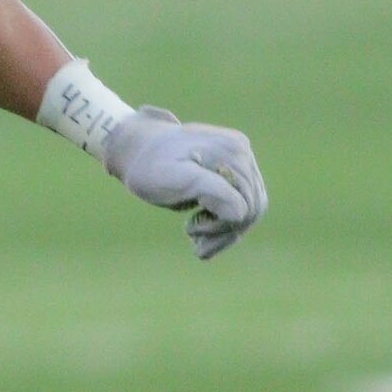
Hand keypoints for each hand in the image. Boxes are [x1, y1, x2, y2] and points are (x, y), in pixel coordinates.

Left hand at [101, 106, 266, 258]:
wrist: (138, 148)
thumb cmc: (150, 167)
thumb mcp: (175, 180)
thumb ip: (212, 192)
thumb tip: (242, 212)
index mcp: (231, 153)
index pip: (246, 207)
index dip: (221, 227)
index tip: (189, 228)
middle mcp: (242, 152)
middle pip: (254, 208)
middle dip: (224, 232)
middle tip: (194, 243)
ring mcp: (242, 157)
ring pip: (252, 207)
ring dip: (225, 230)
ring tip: (195, 238)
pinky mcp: (236, 165)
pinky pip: (244, 200)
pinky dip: (225, 220)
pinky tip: (201, 228)